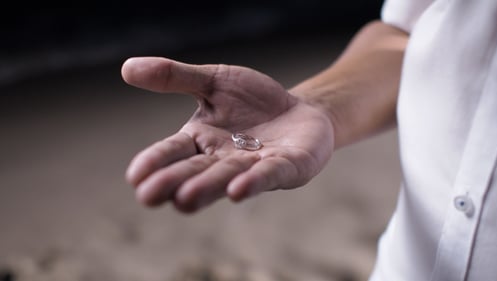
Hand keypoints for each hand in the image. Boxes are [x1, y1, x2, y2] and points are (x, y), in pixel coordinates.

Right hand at [121, 57, 333, 212]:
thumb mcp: (213, 81)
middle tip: (147, 197)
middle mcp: (222, 159)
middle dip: (173, 183)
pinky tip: (237, 191)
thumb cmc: (253, 101)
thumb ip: (175, 77)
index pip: (173, 152)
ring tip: (184, 200)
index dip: (155, 162)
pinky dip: (252, 182)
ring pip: (226, 177)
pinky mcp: (285, 168)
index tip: (134, 177)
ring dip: (206, 188)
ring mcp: (253, 166)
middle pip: (194, 171)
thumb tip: (126, 67)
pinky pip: (267, 175)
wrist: (300, 111)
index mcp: (200, 140)